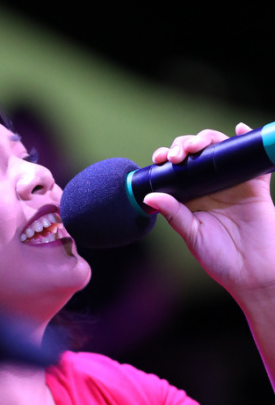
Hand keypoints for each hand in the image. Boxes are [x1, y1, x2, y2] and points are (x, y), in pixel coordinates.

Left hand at [143, 123, 274, 303]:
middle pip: (196, 153)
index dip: (165, 159)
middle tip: (177, 154)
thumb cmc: (220, 259)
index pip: (175, 169)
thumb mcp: (192, 236)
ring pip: (220, 150)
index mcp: (190, 196)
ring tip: (197, 144)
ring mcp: (233, 182)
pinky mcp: (254, 185)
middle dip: (183, 145)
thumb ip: (174, 215)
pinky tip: (238, 130)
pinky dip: (248, 140)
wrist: (254, 274)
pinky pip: (254, 158)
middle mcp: (210, 185)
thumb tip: (150, 196)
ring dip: (208, 139)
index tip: (159, 159)